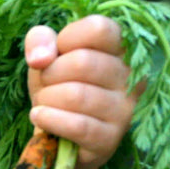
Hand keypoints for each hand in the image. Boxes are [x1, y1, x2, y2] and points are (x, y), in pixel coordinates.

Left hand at [25, 14, 139, 168]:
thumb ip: (40, 40)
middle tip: (46, 84)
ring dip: (47, 99)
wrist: (58, 136)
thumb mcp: (45, 58)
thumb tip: (40, 57)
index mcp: (119, 49)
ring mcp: (124, 110)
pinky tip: (39, 116)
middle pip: (83, 63)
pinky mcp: (110, 139)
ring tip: (44, 103)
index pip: (99, 28)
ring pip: (76, 95)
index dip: (67, 39)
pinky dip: (48, 119)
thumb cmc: (56, 88)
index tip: (55, 54)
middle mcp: (130, 77)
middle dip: (50, 74)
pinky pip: (76, 126)